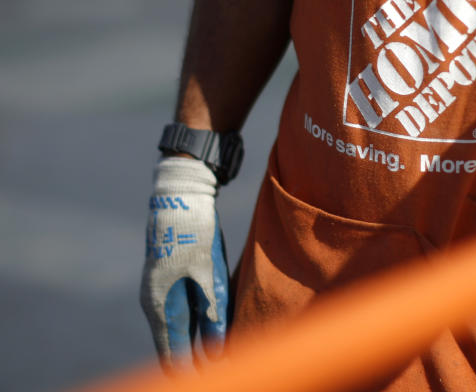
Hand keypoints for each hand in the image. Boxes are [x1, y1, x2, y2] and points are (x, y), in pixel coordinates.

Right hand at [140, 157, 228, 370]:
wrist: (178, 198)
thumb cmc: (197, 236)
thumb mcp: (211, 275)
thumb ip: (215, 315)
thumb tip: (220, 352)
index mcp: (164, 307)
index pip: (175, 356)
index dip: (194, 372)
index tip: (217, 379)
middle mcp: (154, 304)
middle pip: (173, 347)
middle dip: (194, 362)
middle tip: (224, 368)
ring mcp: (156, 292)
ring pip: (175, 330)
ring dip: (193, 344)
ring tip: (218, 357)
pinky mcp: (163, 281)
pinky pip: (177, 313)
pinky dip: (192, 325)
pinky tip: (209, 327)